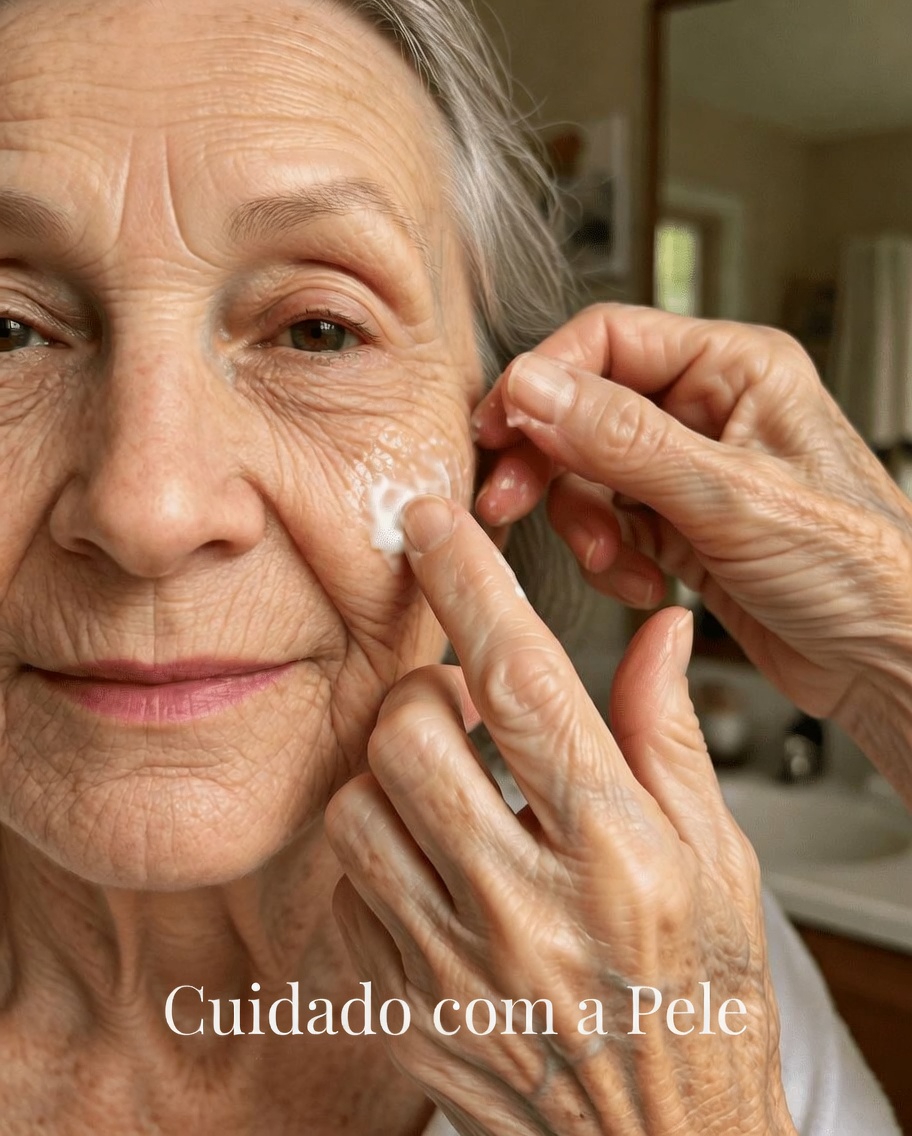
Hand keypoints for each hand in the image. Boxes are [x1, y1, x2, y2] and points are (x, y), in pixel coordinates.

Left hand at [325, 497, 795, 1135]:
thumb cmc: (703, 1001)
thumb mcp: (716, 858)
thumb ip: (667, 734)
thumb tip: (657, 631)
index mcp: (618, 851)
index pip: (523, 680)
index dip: (470, 583)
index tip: (430, 525)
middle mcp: (527, 908)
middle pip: (409, 730)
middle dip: (425, 690)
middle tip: (459, 704)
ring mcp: (453, 967)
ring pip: (355, 806)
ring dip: (390, 775)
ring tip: (442, 791)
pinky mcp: (403, 1009)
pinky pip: (346, 892)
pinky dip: (378, 858)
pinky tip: (431, 872)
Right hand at [471, 303, 911, 726]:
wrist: (887, 660)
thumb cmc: (859, 568)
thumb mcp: (730, 496)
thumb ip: (622, 439)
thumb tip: (534, 388)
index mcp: (735, 369)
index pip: (608, 341)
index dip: (543, 380)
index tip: (499, 426)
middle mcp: (709, 411)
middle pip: (584, 411)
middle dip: (549, 464)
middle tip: (509, 500)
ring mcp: (690, 472)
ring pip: (587, 476)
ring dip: (585, 525)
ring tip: (614, 561)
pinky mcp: (679, 527)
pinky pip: (609, 527)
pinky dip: (612, 560)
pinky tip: (647, 584)